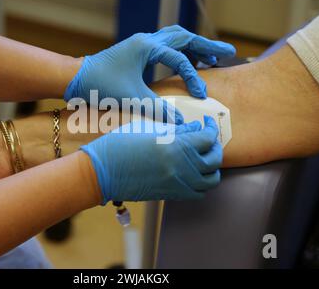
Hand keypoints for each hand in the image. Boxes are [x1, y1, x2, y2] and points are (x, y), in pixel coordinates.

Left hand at [64, 25, 235, 123]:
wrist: (75, 79)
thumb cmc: (100, 86)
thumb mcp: (132, 99)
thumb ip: (158, 110)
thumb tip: (180, 122)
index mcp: (147, 47)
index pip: (180, 59)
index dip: (193, 77)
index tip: (202, 94)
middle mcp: (146, 40)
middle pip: (185, 37)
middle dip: (207, 45)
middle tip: (228, 52)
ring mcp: (141, 44)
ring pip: (175, 38)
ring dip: (194, 46)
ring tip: (211, 56)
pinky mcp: (137, 51)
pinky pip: (165, 45)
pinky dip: (180, 51)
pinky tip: (185, 62)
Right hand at [81, 115, 222, 203]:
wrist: (103, 172)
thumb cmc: (121, 145)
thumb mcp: (149, 129)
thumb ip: (176, 129)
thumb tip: (194, 129)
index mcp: (177, 146)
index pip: (208, 137)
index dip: (210, 128)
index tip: (206, 123)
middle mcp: (183, 167)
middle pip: (215, 159)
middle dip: (214, 146)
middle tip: (208, 139)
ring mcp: (179, 183)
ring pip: (211, 180)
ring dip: (212, 167)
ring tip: (204, 158)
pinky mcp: (172, 195)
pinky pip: (198, 193)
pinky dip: (202, 183)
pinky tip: (194, 173)